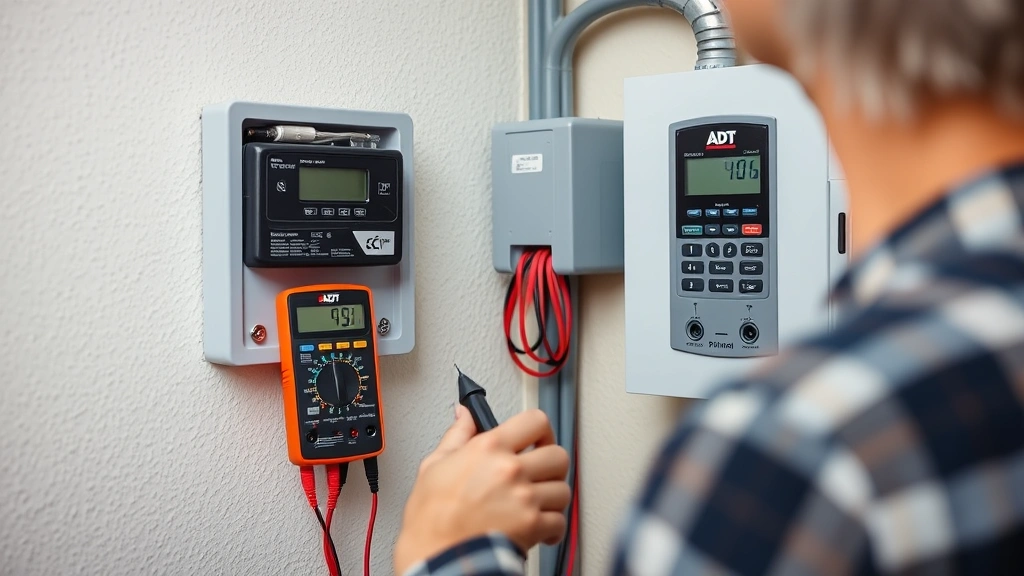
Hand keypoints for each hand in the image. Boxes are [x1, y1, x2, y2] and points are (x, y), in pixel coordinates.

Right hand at [394, 407, 570, 574]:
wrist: (437, 557)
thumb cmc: (432, 519)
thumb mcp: (435, 465)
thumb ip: (457, 435)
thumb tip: (464, 416)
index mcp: (489, 448)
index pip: (535, 421)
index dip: (541, 430)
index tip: (537, 440)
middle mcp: (511, 469)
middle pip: (558, 455)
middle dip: (552, 466)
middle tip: (540, 474)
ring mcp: (524, 498)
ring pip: (562, 490)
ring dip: (552, 499)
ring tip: (535, 504)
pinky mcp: (533, 525)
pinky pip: (560, 521)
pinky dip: (552, 527)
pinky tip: (538, 528)